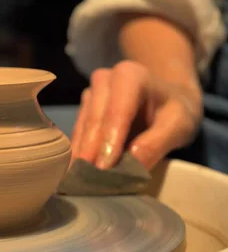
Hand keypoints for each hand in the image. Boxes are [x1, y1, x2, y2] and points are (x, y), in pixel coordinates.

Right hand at [70, 60, 202, 169]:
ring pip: (83, 126)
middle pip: (95, 119)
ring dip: (81, 154)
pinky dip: (80, 151)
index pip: (116, 111)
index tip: (102, 168)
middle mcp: (104, 80)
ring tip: (78, 180)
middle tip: (85, 181)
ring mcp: (91, 92)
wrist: (168, 97)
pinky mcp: (85, 107)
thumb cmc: (175, 110)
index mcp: (129, 76)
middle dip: (90, 151)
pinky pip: (79, 131)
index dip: (108, 141)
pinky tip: (77, 171)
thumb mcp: (179, 125)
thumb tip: (131, 166)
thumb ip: (157, 143)